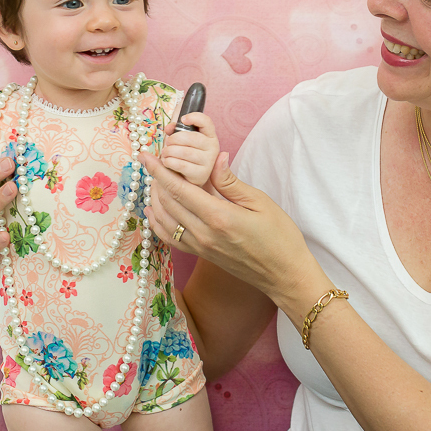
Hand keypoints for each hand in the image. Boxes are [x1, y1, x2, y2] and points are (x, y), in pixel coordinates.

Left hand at [139, 150, 319, 312]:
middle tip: (153, 162)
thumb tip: (215, 157)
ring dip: (154, 200)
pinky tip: (155, 210)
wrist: (284, 274)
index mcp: (219, 216)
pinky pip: (170, 238)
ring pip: (164, 221)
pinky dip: (158, 222)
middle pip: (167, 203)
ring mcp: (200, 248)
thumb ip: (231, 181)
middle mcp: (204, 234)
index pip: (179, 189)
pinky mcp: (201, 255)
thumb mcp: (260, 202)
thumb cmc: (279, 237)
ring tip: (155, 181)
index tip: (146, 155)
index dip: (159, 171)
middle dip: (155, 181)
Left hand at [159, 111, 218, 186]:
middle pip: (192, 137)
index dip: (195, 117)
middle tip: (167, 142)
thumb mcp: (181, 140)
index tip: (183, 119)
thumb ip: (175, 130)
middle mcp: (213, 148)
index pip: (206, 122)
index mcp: (210, 136)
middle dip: (175, 139)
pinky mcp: (201, 174)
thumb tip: (169, 128)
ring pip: (186, 152)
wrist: (187, 177)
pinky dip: (170, 162)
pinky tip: (166, 162)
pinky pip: (182, 165)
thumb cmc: (184, 155)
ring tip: (165, 153)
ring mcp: (209, 161)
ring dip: (170, 151)